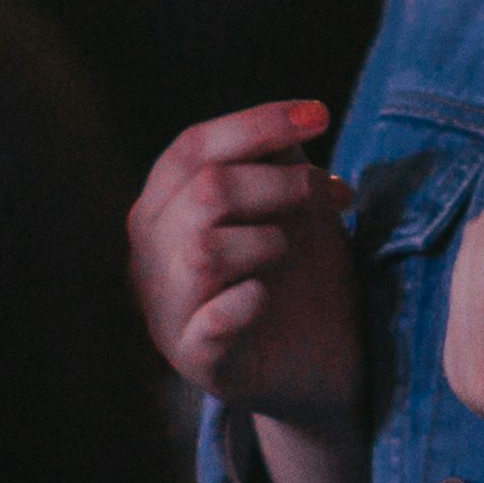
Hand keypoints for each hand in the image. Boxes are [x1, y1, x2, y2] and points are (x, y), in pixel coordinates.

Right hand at [131, 100, 364, 428]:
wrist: (318, 367)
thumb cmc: (297, 276)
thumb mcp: (290, 208)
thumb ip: (276, 161)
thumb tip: (291, 124)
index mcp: (163, 209)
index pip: (192, 147)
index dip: (256, 123)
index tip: (321, 115)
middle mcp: (151, 259)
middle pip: (203, 191)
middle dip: (279, 182)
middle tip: (333, 195)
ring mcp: (168, 314)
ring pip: (204, 250)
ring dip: (267, 240)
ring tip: (291, 250)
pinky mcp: (199, 364)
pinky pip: (212, 326)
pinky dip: (244, 304)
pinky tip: (265, 298)